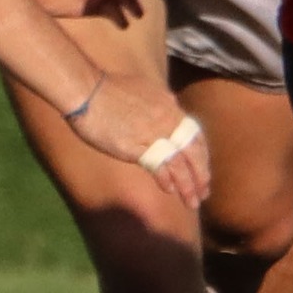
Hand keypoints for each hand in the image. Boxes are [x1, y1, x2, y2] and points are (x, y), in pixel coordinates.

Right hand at [65, 72, 211, 207]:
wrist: (88, 91)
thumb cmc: (108, 90)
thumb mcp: (143, 91)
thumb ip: (158, 104)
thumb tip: (166, 108)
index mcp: (170, 106)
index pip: (194, 134)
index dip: (201, 154)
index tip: (203, 169)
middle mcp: (168, 120)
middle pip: (193, 151)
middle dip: (201, 174)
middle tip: (204, 191)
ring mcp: (154, 134)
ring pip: (181, 164)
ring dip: (189, 185)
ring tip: (193, 202)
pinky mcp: (138, 147)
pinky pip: (160, 168)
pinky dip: (168, 181)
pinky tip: (170, 191)